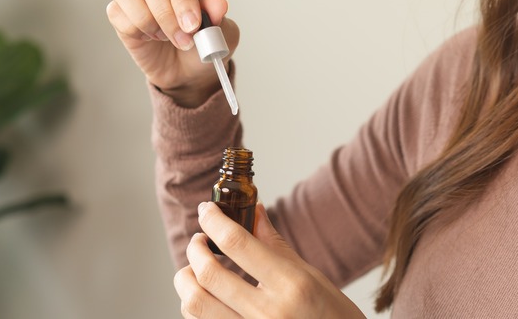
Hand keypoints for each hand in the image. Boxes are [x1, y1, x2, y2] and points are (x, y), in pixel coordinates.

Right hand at [106, 0, 239, 107]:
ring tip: (165, 37)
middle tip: (183, 41)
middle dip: (166, 15)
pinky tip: (148, 37)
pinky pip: (116, 11)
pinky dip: (133, 30)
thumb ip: (220, 19)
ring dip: (147, 21)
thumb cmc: (206, 44)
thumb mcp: (223, 35)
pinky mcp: (121, 8)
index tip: (192, 25)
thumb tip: (218, 4)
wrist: (188, 70)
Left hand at [173, 202, 366, 318]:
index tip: (206, 210)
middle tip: (199, 240)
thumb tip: (255, 211)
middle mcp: (268, 312)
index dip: (214, 221)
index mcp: (290, 284)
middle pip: (208, 274)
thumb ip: (276, 246)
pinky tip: (205, 295)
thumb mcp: (312, 276)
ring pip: (195, 303)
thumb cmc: (332, 316)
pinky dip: (194, 305)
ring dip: (185, 279)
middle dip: (195, 249)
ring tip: (194, 268)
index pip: (238, 243)